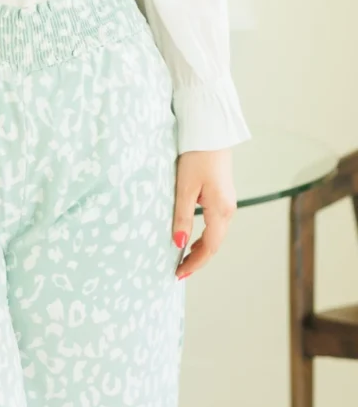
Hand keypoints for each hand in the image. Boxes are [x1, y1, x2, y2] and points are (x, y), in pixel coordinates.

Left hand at [172, 148, 236, 280]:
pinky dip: (204, 236)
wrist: (210, 132)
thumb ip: (182, 216)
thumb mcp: (184, 187)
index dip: (194, 263)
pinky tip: (192, 237)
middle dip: (198, 260)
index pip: (209, 247)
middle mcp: (228, 210)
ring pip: (216, 235)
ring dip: (201, 249)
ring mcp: (228, 203)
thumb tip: (178, 243)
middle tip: (179, 271)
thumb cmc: (196, 157)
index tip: (178, 274)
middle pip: (215, 244)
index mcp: (220, 210)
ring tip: (183, 259)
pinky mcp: (223, 196)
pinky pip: (216, 224)